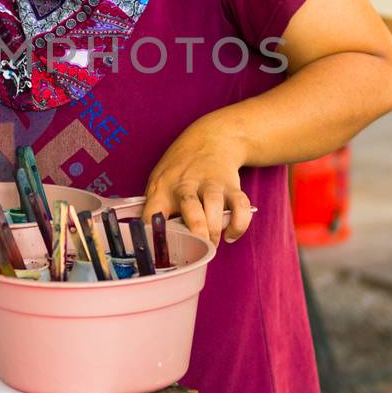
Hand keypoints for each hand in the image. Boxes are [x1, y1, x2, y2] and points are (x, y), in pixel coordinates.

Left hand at [139, 118, 253, 245]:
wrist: (211, 139)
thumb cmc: (180, 168)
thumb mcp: (159, 180)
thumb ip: (156, 207)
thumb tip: (151, 240)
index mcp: (162, 188)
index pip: (152, 214)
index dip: (152, 235)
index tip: (156, 253)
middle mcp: (186, 185)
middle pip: (190, 208)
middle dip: (196, 232)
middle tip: (196, 249)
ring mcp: (210, 184)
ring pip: (214, 207)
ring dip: (215, 231)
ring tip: (212, 245)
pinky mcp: (231, 186)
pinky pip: (239, 207)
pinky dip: (238, 225)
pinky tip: (230, 235)